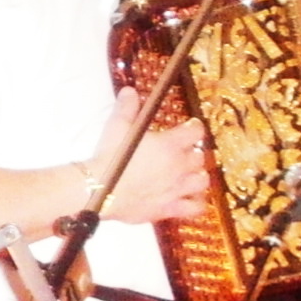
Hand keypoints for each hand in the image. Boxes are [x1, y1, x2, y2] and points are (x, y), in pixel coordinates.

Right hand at [87, 95, 209, 225]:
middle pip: (200, 157)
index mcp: (170, 144)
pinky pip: (194, 208)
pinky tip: (190, 199)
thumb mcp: (116, 127)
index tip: (190, 127)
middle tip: (184, 151)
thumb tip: (130, 92)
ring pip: (202, 181)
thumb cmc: (109, 159)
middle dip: (194, 152)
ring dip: (198, 175)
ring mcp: (176, 189)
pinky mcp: (169, 208)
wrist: (98, 190)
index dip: (194, 128)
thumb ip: (127, 108)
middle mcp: (178, 166)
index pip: (196, 132)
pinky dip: (196, 203)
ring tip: (189, 173)